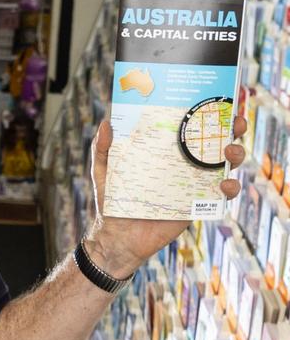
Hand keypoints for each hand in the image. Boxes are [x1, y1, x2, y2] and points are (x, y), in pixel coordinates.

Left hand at [86, 116, 245, 277]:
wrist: (119, 238)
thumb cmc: (111, 202)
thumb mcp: (104, 172)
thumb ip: (103, 149)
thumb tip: (105, 122)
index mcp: (164, 152)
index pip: (187, 129)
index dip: (205, 115)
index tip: (218, 101)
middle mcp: (182, 165)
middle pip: (213, 143)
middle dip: (231, 130)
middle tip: (236, 124)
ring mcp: (192, 184)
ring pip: (223, 166)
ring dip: (235, 156)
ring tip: (230, 153)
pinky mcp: (197, 204)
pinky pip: (220, 195)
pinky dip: (230, 188)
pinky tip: (224, 184)